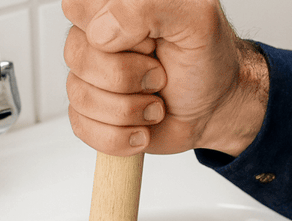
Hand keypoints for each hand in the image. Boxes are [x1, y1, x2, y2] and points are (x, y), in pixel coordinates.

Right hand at [62, 0, 268, 156]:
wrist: (215, 107)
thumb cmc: (206, 61)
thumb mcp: (196, 18)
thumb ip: (148, 5)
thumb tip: (100, 33)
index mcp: (112, 6)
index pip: (77, 8)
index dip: (116, 32)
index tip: (151, 41)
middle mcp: (94, 38)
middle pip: (77, 56)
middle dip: (127, 76)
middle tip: (159, 75)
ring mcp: (89, 77)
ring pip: (80, 96)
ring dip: (129, 110)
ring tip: (155, 104)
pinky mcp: (90, 113)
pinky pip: (83, 128)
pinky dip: (120, 136)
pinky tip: (142, 127)